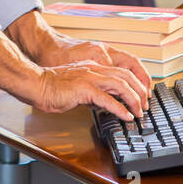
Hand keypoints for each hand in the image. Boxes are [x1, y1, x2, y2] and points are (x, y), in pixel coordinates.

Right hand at [30, 61, 148, 120]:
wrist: (36, 85)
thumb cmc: (52, 87)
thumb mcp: (78, 88)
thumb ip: (92, 92)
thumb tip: (104, 104)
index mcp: (93, 67)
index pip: (121, 72)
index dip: (135, 83)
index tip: (141, 96)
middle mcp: (94, 69)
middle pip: (126, 76)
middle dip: (140, 91)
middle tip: (145, 106)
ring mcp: (89, 78)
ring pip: (120, 85)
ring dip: (133, 100)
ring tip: (139, 112)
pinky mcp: (84, 89)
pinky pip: (107, 99)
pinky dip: (120, 108)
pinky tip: (126, 116)